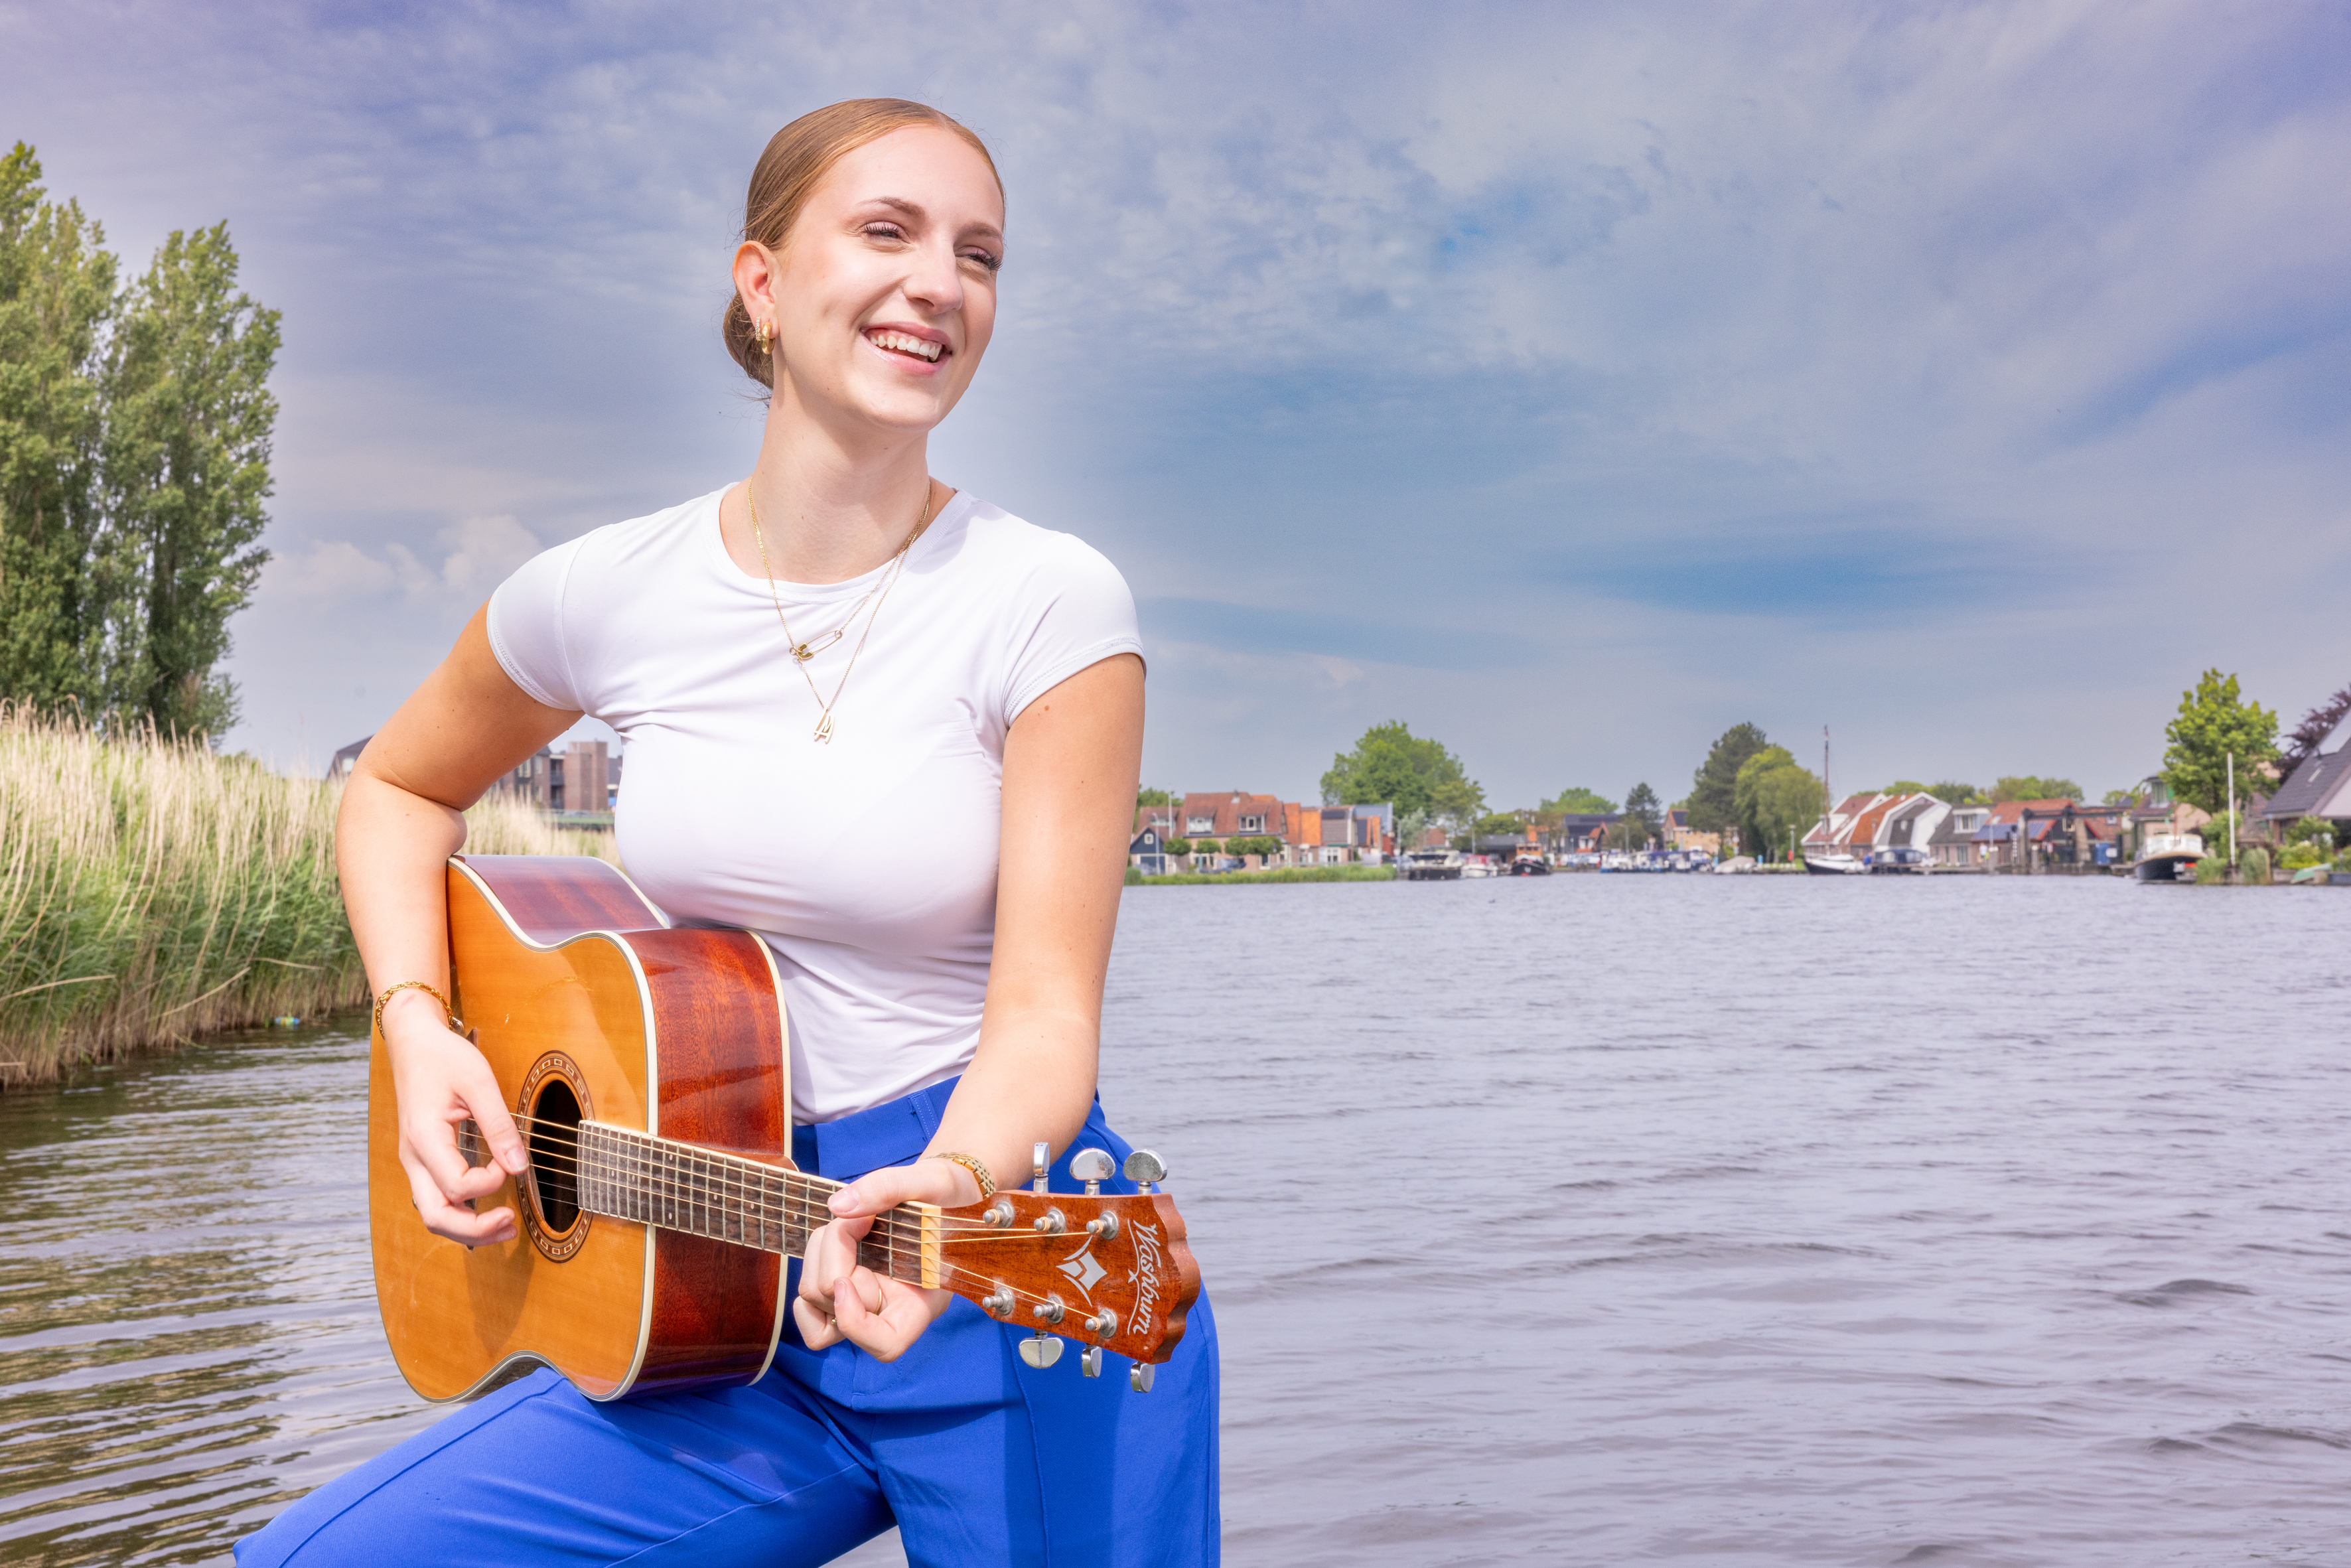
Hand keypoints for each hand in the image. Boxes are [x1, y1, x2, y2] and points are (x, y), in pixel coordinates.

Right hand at [383, 988, 527, 1245]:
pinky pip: (437, 1198)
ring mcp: (415, 1162)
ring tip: (506, 1225)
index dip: (491, 1182)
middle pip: (436, 1216)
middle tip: (512, 1225)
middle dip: (475, 1230)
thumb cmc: (443, 1057)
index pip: (457, 1186)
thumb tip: (520, 1166)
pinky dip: (461, 1212)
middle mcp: (413, 1157)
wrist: (413, 1043)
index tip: (512, 1164)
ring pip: (433, 1214)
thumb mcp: (478, 1082)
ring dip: (468, 1228)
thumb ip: (498, 1125)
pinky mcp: (423, 1160)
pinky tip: (488, 1209)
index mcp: (424, 1138)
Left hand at [794, 1157, 974, 1360]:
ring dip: (820, 1252)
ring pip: (814, 1299)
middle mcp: (890, 1311)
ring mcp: (864, 1302)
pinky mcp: (846, 1286)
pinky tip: (831, 1242)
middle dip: (833, 1254)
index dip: (853, 1321)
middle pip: (835, 1308)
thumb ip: (888, 1189)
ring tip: (849, 1221)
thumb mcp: (931, 1182)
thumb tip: (837, 1206)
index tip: (845, 1279)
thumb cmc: (947, 1194)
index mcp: (923, 1302)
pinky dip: (810, 1267)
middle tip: (858, 1217)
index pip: (885, 1344)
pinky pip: (808, 1301)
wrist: (942, 1192)